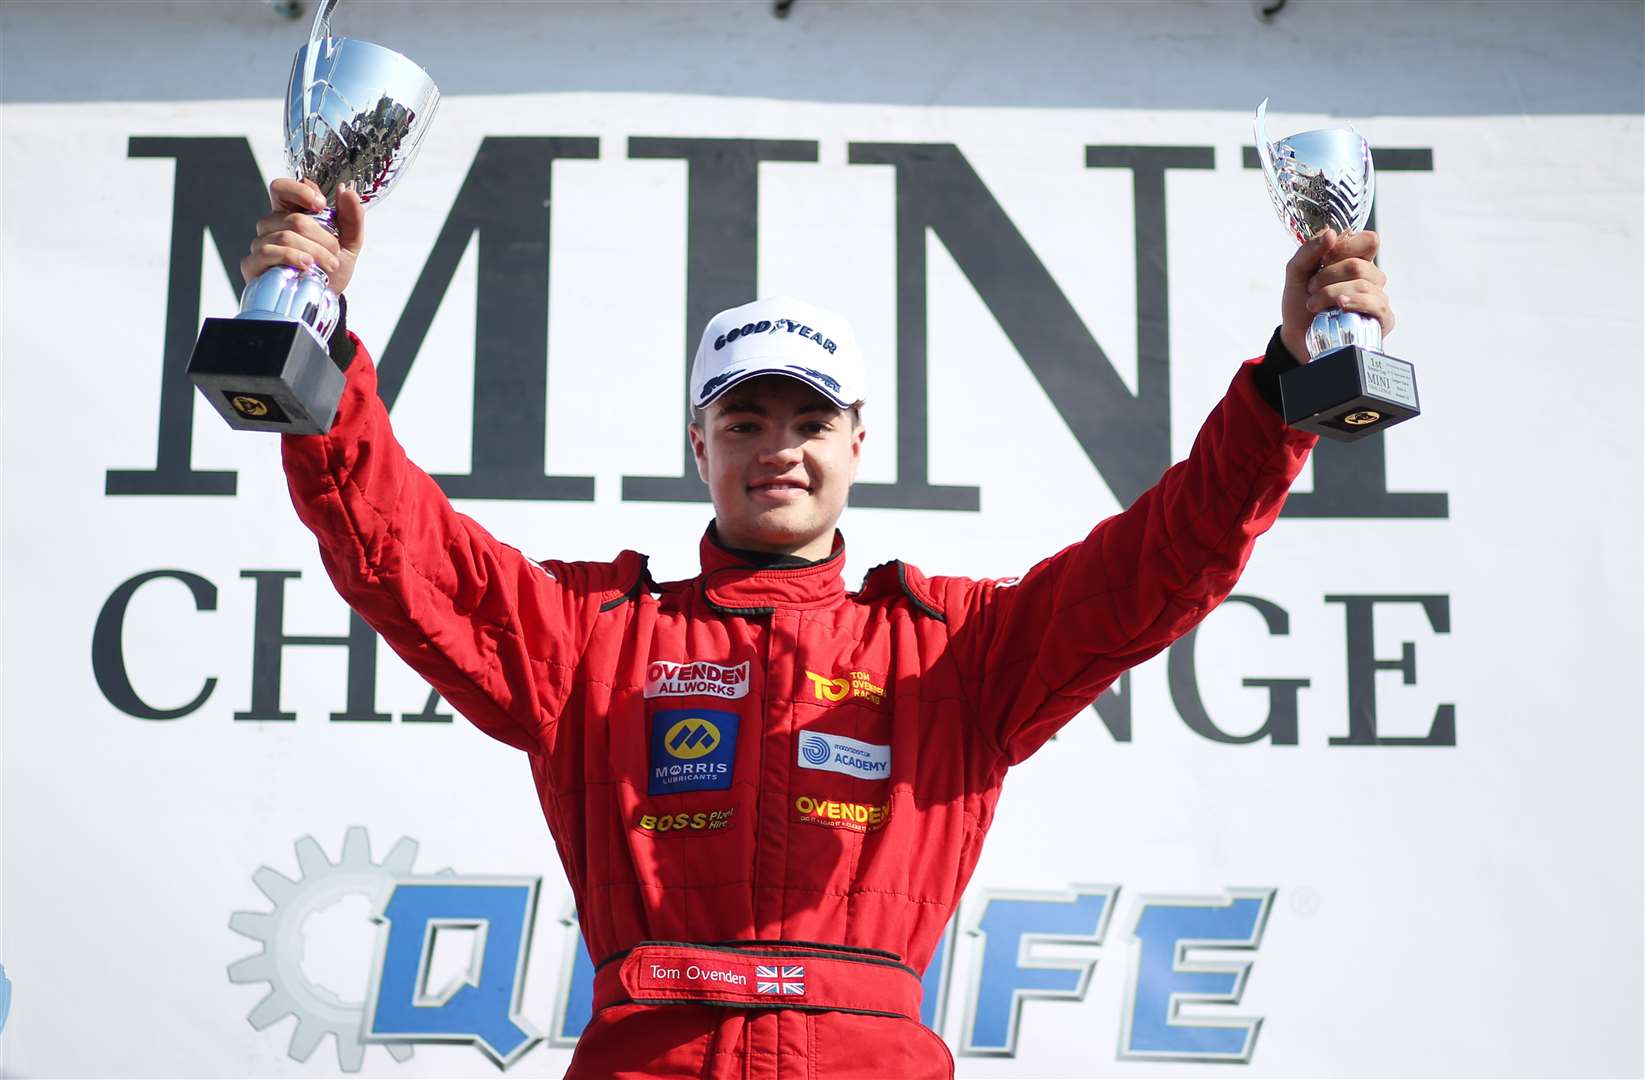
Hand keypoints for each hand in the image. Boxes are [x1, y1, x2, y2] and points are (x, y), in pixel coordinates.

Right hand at [240, 177, 365, 293]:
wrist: (325, 299)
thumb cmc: (331, 270)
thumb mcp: (350, 243)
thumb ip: (352, 217)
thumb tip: (347, 191)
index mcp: (290, 213)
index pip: (282, 188)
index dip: (300, 191)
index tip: (322, 205)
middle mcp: (272, 226)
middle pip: (293, 218)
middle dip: (322, 237)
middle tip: (335, 253)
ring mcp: (261, 244)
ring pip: (284, 236)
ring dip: (314, 251)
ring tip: (327, 265)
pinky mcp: (253, 263)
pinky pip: (268, 252)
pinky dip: (292, 258)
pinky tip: (307, 266)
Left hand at [1280, 229, 1394, 362]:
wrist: (1296, 335)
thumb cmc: (1300, 302)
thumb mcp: (1296, 272)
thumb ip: (1309, 250)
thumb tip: (1331, 233)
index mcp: (1357, 261)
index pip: (1369, 240)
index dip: (1345, 246)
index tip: (1323, 259)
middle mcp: (1371, 278)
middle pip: (1359, 265)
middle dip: (1328, 276)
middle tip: (1311, 288)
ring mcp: (1377, 299)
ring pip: (1364, 285)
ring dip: (1331, 293)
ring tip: (1313, 304)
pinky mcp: (1382, 320)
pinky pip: (1378, 306)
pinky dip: (1356, 303)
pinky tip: (1340, 306)